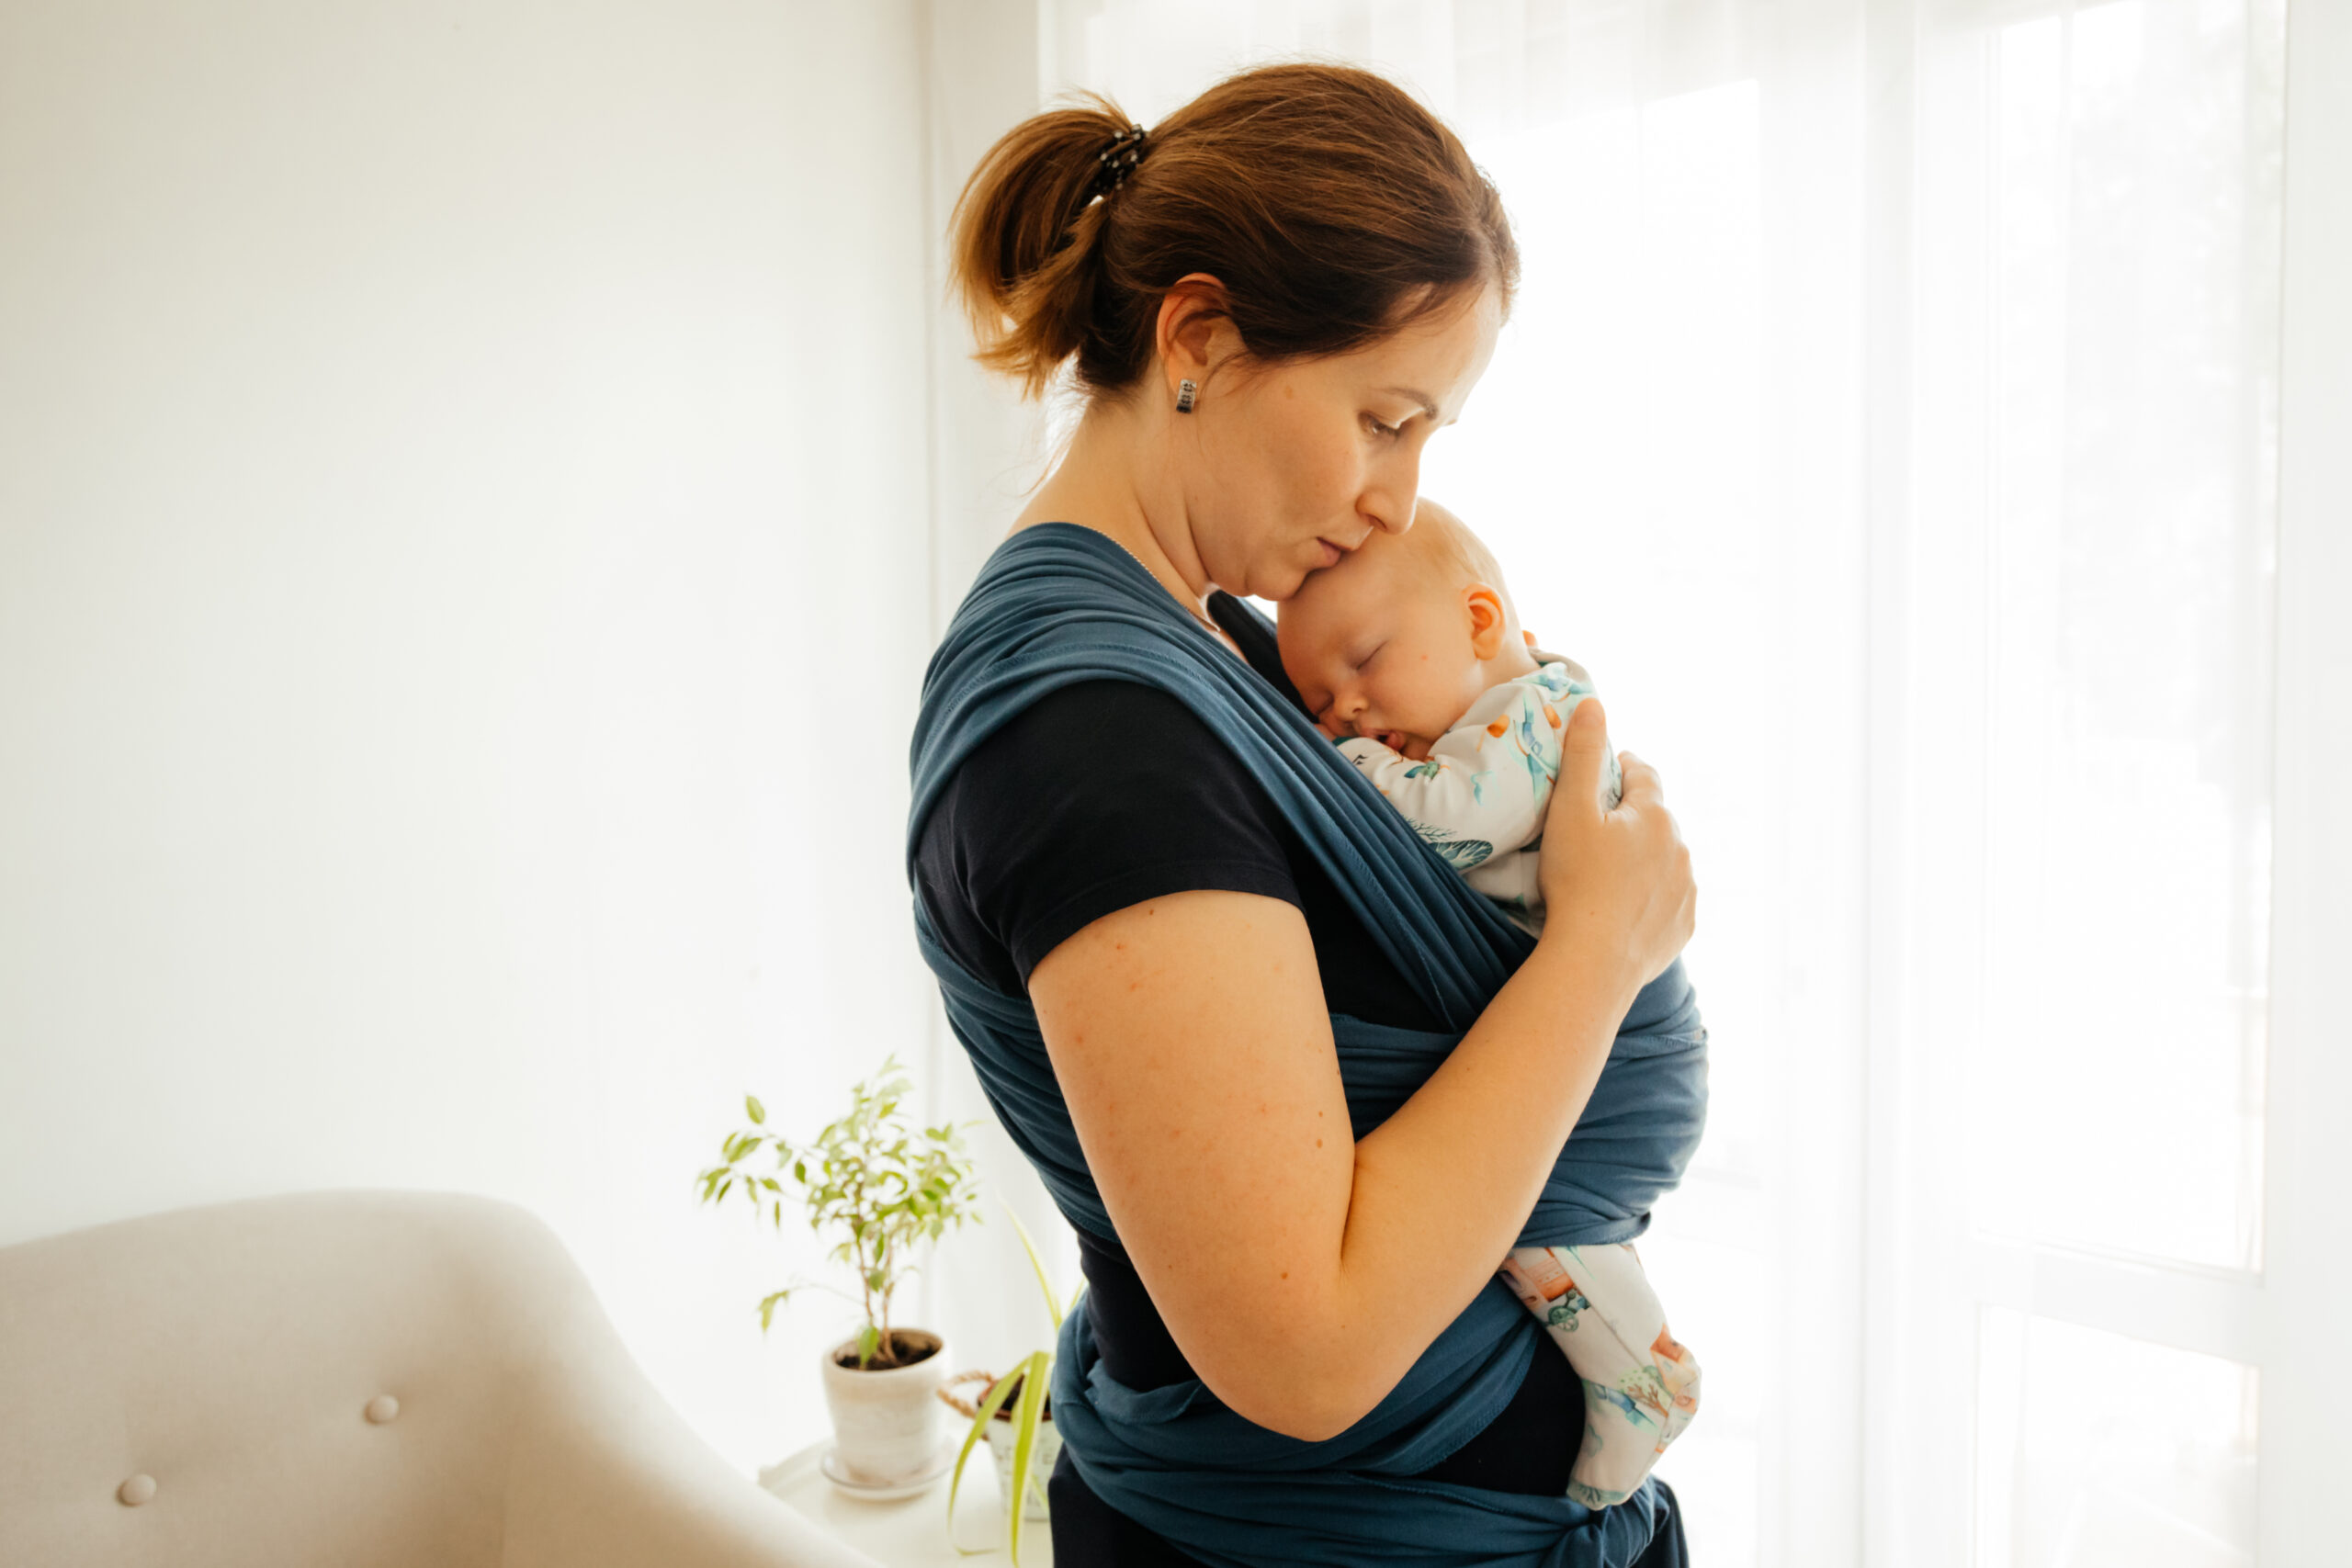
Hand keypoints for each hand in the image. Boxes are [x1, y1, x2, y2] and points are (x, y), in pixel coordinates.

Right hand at [1535, 698, 1694, 994]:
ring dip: (1644, 858)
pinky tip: (1624, 908)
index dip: (1618, 770)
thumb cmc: (1576, 880)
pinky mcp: (1684, 925)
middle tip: (1594, 832)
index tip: (1597, 780)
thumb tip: (1595, 704)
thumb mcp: (1571, 809)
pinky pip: (1669, 899)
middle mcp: (1681, 847)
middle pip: (1655, 818)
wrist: (1595, 959)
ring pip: (1665, 859)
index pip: (1642, 773)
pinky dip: (1651, 897)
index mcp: (1655, 814)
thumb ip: (1583, 754)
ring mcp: (1687, 888)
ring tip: (1608, 874)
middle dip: (1631, 817)